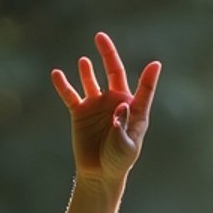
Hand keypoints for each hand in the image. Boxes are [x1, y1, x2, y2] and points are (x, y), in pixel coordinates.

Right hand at [51, 31, 160, 188]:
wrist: (99, 175)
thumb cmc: (119, 162)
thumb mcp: (125, 146)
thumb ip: (123, 125)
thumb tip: (119, 105)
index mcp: (134, 110)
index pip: (144, 90)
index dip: (149, 78)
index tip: (155, 65)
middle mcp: (115, 102)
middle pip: (114, 72)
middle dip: (108, 54)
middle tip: (100, 37)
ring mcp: (97, 105)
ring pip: (91, 80)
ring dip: (87, 70)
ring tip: (85, 62)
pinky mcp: (79, 113)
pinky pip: (70, 94)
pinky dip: (63, 84)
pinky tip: (57, 75)